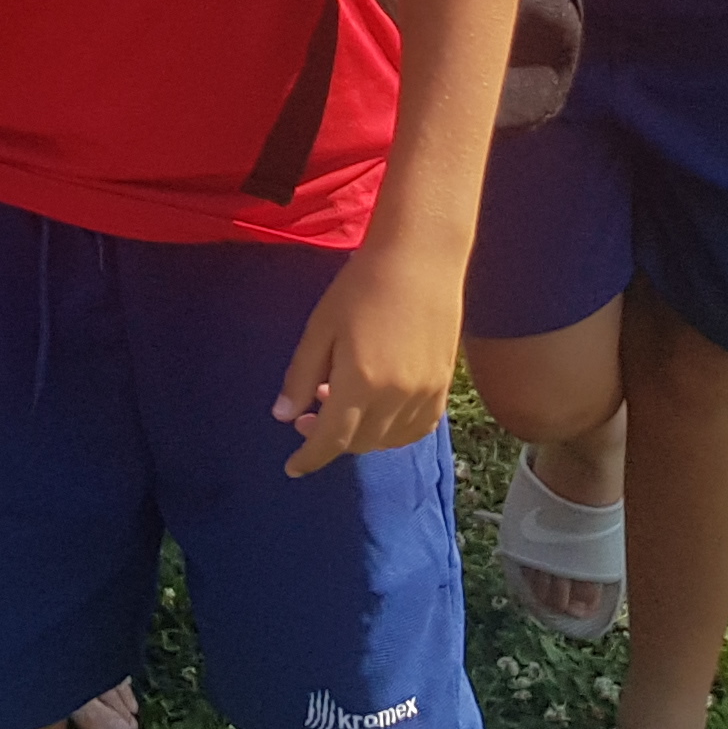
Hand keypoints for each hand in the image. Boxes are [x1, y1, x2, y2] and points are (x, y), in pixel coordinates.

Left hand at [270, 235, 464, 477]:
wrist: (419, 260)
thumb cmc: (360, 287)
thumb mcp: (319, 328)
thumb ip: (301, 375)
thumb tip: (283, 416)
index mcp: (361, 383)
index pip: (332, 439)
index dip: (310, 458)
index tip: (292, 468)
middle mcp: (396, 397)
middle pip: (360, 443)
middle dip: (330, 440)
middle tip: (307, 417)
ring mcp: (425, 394)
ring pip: (389, 440)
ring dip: (361, 437)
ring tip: (339, 407)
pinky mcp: (443, 386)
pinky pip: (418, 428)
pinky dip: (394, 433)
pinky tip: (377, 414)